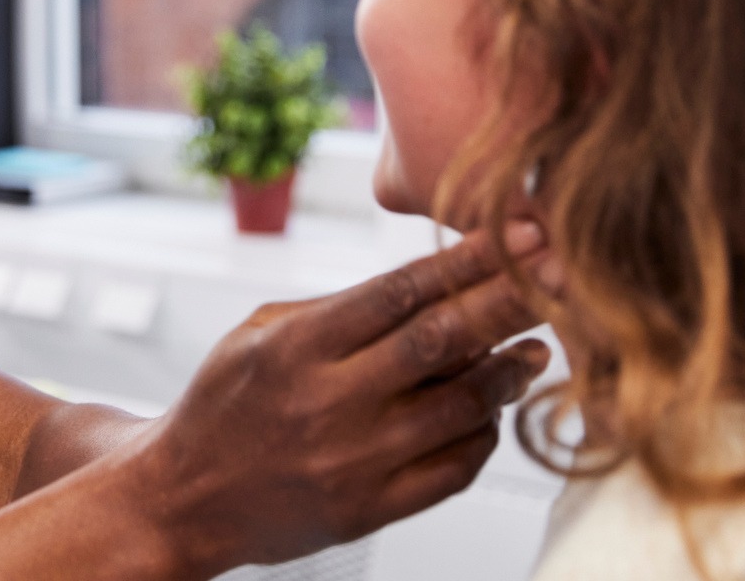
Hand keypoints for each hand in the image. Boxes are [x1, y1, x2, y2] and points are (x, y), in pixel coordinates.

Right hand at [127, 222, 552, 574]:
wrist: (183, 497)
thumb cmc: (223, 406)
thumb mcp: (259, 334)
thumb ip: (338, 310)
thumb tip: (431, 284)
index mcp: (295, 346)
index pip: (400, 290)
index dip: (469, 259)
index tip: (519, 235)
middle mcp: (326, 401)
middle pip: (442, 340)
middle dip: (511, 300)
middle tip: (560, 273)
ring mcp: (351, 460)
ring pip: (460, 407)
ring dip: (508, 372)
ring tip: (536, 347)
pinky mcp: (368, 509)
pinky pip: (452, 469)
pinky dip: (483, 435)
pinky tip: (491, 411)